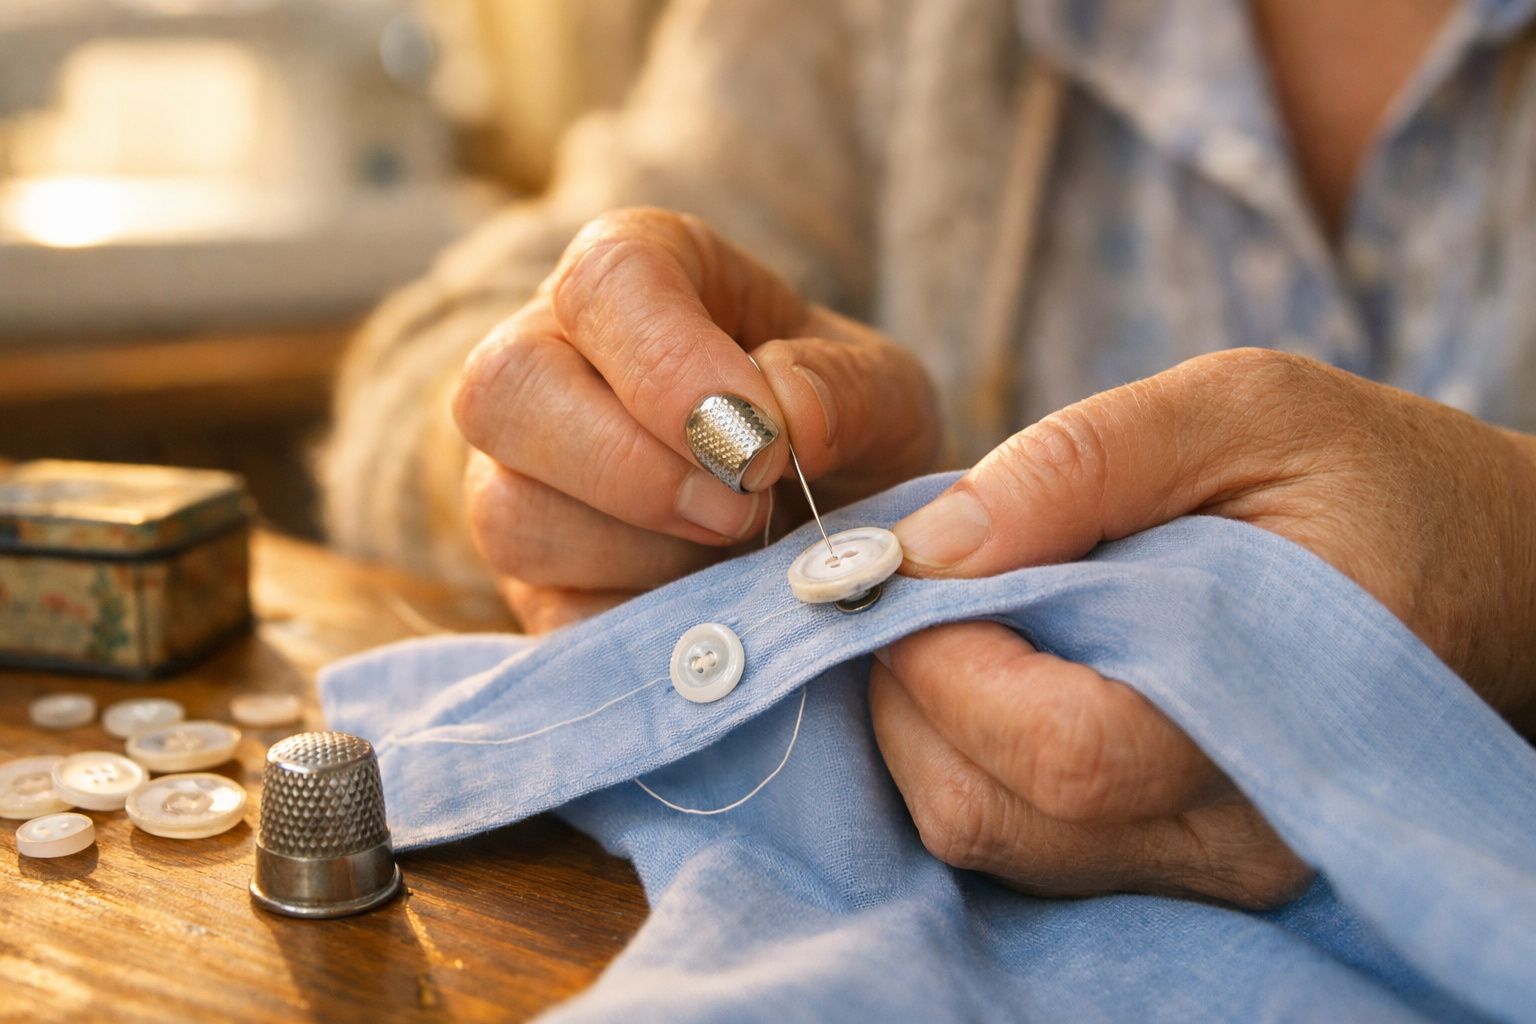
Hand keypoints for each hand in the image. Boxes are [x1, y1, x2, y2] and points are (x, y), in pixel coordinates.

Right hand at [453, 208, 940, 631]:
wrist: (836, 532)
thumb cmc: (843, 432)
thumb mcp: (884, 395)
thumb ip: (848, 389)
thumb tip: (785, 415)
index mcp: (638, 278)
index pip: (606, 279)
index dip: (674, 364)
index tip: (762, 439)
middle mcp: (550, 360)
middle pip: (506, 387)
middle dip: (634, 467)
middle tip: (743, 508)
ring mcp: (520, 476)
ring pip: (508, 509)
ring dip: (640, 551)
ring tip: (735, 552)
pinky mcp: (531, 583)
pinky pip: (543, 609)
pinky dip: (636, 621)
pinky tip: (706, 605)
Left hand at [870, 348, 1535, 905]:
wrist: (1468, 570)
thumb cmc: (1366, 479)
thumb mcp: (1246, 411)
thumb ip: (1084, 464)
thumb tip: (927, 545)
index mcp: (1280, 718)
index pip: (1063, 756)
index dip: (945, 662)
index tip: (903, 570)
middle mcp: (1238, 834)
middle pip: (992, 815)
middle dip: (907, 691)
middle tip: (909, 589)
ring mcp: (1199, 863)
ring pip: (984, 836)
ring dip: (922, 724)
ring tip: (953, 616)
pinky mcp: (1165, 860)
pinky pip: (1012, 831)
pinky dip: (960, 749)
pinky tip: (987, 665)